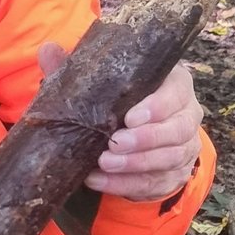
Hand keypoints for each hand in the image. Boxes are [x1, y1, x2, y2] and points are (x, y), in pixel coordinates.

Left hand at [39, 44, 202, 202]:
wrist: (134, 133)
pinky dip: (125, 184)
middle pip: (176, 129)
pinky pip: (154, 183)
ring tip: (103, 164)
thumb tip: (47, 49)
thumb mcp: (100, 81)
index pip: (175, 93)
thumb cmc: (118, 99)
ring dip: (134, 165)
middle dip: (145, 139)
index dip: (157, 106)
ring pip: (169, 158)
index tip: (130, 116)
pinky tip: (100, 181)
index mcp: (175, 85)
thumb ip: (75, 67)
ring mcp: (184, 147)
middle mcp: (186, 115)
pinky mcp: (174, 174)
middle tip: (114, 144)